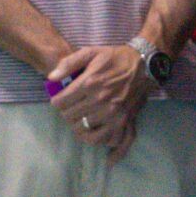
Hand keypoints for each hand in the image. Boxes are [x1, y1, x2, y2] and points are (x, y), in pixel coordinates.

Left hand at [48, 45, 149, 161]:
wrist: (144, 64)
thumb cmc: (115, 58)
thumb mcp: (91, 52)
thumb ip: (68, 63)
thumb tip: (51, 78)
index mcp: (89, 83)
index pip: (60, 103)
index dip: (58, 101)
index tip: (62, 98)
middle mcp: (99, 101)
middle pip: (70, 118)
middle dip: (67, 113)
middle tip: (72, 108)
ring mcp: (112, 114)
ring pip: (85, 132)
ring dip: (79, 128)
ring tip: (81, 121)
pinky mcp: (124, 120)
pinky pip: (109, 140)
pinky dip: (103, 145)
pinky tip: (101, 144)